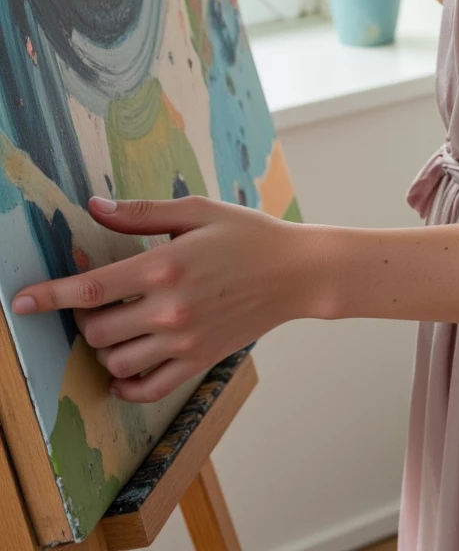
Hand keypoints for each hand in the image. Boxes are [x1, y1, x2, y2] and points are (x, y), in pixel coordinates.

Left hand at [10, 196, 309, 404]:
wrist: (296, 272)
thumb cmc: (247, 235)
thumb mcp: (196, 211)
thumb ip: (142, 213)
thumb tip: (94, 207)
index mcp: (165, 267)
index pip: (91, 289)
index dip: (49, 296)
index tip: (20, 302)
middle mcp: (170, 309)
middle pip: (97, 330)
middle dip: (84, 317)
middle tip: (96, 300)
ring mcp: (184, 340)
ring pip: (116, 361)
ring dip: (103, 348)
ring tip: (115, 327)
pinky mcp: (198, 360)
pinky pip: (148, 388)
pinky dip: (125, 385)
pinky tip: (121, 371)